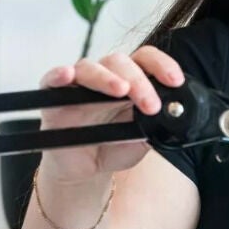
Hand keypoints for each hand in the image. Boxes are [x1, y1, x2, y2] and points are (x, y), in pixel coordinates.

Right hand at [36, 46, 183, 185]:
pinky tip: (67, 74)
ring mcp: (78, 84)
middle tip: (151, 106)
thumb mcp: (143, 140)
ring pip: (90, 68)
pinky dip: (58, 74)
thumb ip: (156, 126)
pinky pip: (52, 79)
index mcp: (129, 80)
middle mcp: (104, 76)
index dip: (161, 65)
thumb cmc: (114, 146)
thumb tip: (170, 116)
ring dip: (107, 78)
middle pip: (120, 63)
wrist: (87, 168)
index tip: (175, 82)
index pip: (145, 60)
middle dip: (139, 82)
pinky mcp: (53, 96)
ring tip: (121, 90)